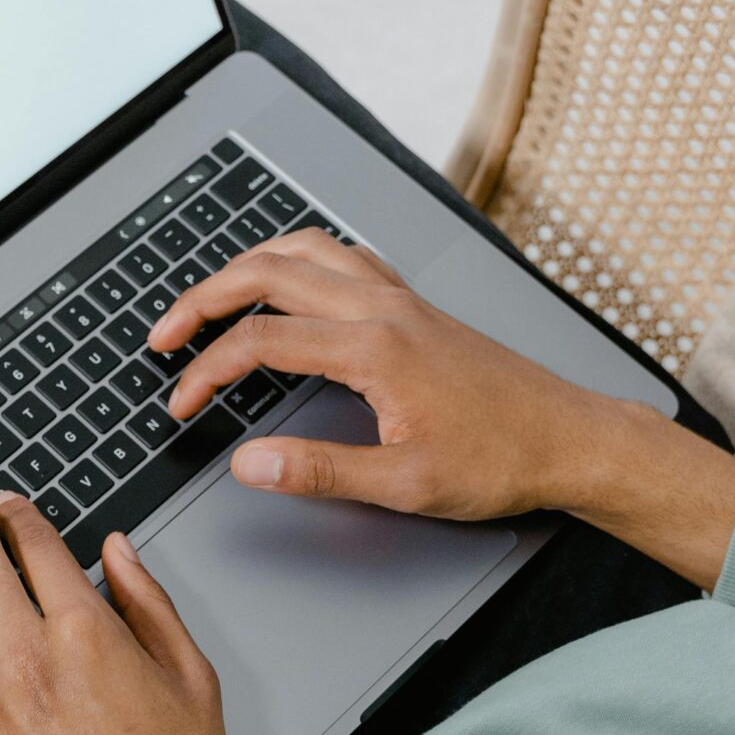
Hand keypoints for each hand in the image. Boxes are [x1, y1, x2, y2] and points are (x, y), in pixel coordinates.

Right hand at [148, 228, 734, 588]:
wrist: (570, 438)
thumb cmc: (500, 460)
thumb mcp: (403, 484)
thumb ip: (317, 470)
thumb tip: (247, 463)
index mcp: (374, 348)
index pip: (261, 342)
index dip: (206, 371)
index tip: (181, 404)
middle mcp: (382, 308)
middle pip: (269, 274)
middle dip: (203, 299)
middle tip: (164, 334)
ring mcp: (399, 299)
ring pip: (304, 250)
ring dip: (246, 266)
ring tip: (208, 298)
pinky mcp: (413, 304)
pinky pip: (341, 255)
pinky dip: (296, 257)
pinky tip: (287, 279)